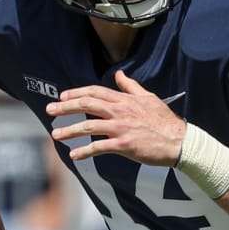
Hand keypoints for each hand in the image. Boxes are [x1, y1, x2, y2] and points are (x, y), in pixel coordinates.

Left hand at [47, 70, 186, 166]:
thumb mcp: (148, 98)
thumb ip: (131, 86)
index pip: (95, 92)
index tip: (62, 96)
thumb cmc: (164, 121)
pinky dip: (85, 151)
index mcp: (124, 100)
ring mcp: (121, 128)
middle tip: (50, 110)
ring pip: (88, 126)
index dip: (76, 93)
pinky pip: (99, 147)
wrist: (179, 141)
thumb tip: (120, 74)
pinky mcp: (124, 145)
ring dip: (69, 130)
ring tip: (56, 134)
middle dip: (65, 107)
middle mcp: (120, 111)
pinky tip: (74, 155)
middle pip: (86, 104)